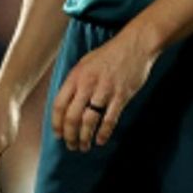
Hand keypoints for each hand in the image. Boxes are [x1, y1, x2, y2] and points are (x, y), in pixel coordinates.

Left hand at [50, 27, 156, 151]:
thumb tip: (66, 104)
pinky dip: (103, 133)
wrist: (134, 45)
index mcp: (76, 76)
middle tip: (71, 145)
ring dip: (84, 138)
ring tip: (84, 146)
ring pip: (89, 121)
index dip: (57, 123)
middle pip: (72, 117)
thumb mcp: (85, 63)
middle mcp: (87, 84)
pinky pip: (109, 119)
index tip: (58, 135)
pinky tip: (100, 140)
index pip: (59, 105)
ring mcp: (105, 90)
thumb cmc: (109, 54)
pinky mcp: (121, 96)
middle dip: (70, 135)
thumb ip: (75, 82)